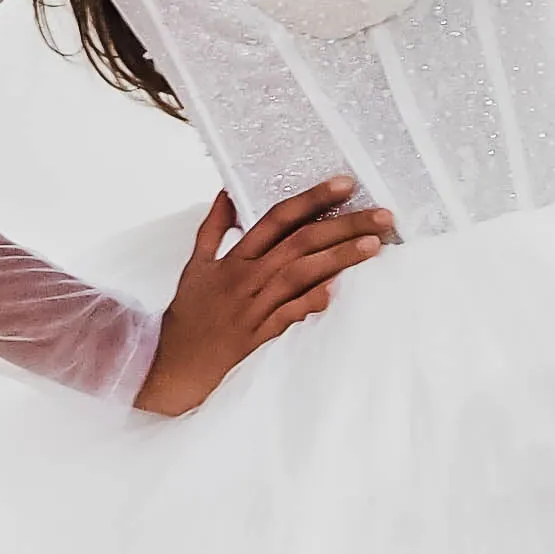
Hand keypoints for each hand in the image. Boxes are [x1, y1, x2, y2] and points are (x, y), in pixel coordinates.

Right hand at [133, 175, 395, 414]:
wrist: (171, 369)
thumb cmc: (188, 319)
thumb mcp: (195, 267)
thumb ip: (214, 228)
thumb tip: (226, 192)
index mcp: (234, 259)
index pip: (278, 218)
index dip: (312, 199)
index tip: (346, 184)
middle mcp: (246, 279)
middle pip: (300, 242)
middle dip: (344, 225)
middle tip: (382, 215)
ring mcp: (254, 309)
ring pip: (301, 274)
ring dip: (339, 257)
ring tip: (374, 245)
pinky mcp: (260, 338)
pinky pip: (289, 316)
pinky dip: (311, 302)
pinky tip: (337, 290)